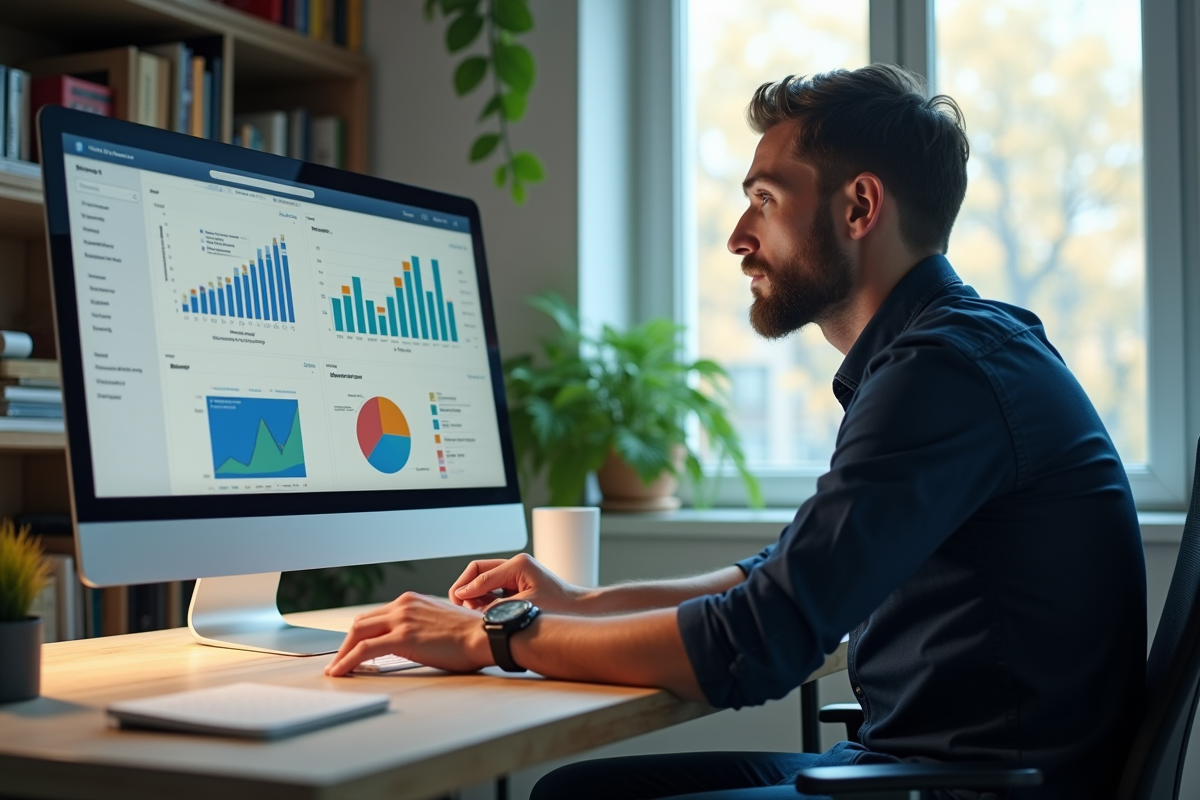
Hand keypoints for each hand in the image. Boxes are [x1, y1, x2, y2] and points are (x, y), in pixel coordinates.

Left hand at [324, 592, 490, 676]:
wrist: (485, 636)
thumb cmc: (470, 634)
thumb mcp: (439, 622)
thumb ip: (420, 626)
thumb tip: (411, 641)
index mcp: (412, 601)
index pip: (375, 616)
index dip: (360, 633)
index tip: (353, 647)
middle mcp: (403, 605)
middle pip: (361, 622)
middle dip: (346, 643)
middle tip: (339, 660)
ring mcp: (402, 620)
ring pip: (358, 633)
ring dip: (343, 652)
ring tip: (337, 669)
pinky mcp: (402, 638)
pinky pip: (364, 649)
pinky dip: (347, 660)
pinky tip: (341, 671)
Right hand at [449, 552, 586, 612]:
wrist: (578, 609)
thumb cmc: (560, 606)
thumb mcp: (525, 606)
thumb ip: (497, 607)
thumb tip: (474, 610)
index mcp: (518, 564)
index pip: (481, 573)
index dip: (466, 589)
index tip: (456, 601)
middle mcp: (515, 565)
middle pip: (478, 571)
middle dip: (466, 587)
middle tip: (458, 604)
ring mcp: (515, 573)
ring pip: (483, 580)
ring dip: (474, 594)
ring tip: (470, 611)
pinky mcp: (516, 584)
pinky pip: (492, 588)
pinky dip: (483, 598)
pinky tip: (481, 611)